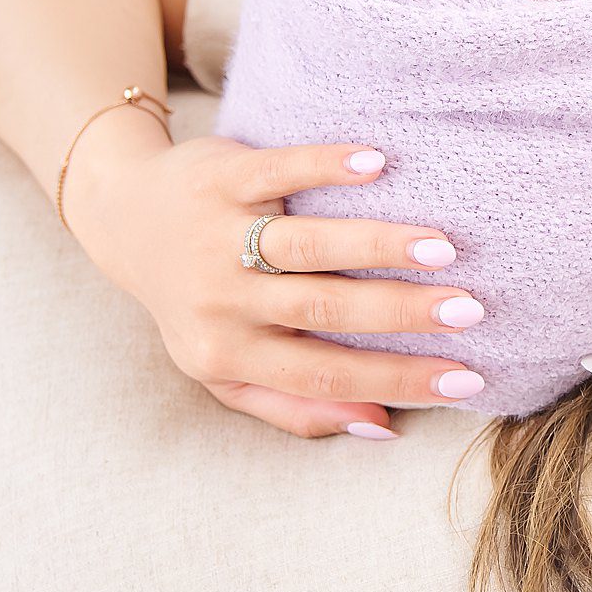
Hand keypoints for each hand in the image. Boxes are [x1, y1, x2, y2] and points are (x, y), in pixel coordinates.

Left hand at [66, 132, 489, 437]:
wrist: (123, 222)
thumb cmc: (197, 305)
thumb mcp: (229, 371)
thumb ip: (297, 406)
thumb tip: (381, 427)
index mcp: (225, 356)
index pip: (323, 376)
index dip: (396, 381)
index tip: (466, 380)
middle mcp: (218, 300)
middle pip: (321, 310)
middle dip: (400, 313)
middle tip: (469, 311)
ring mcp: (216, 235)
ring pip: (303, 245)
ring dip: (375, 245)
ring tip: (441, 247)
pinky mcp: (218, 177)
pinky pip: (275, 169)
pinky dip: (323, 165)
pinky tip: (375, 163)